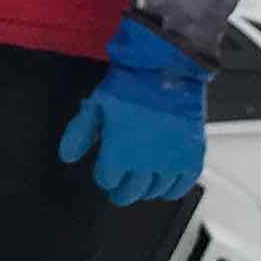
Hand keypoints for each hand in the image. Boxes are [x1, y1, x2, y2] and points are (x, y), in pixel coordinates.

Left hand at [58, 18, 207, 204]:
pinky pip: (184, 184)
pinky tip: (168, 188)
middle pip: (130, 192)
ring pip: (156, 191)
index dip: (104, 176)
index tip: (105, 170)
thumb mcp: (96, 105)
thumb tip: (67, 156)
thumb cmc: (130, 84)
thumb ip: (79, 133)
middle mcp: (145, 165)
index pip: (107, 180)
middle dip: (122, 191)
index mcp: (119, 155)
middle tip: (120, 190)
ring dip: (146, 191)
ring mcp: (171, 162)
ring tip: (141, 186)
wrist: (165, 68)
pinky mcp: (192, 155)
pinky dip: (175, 190)